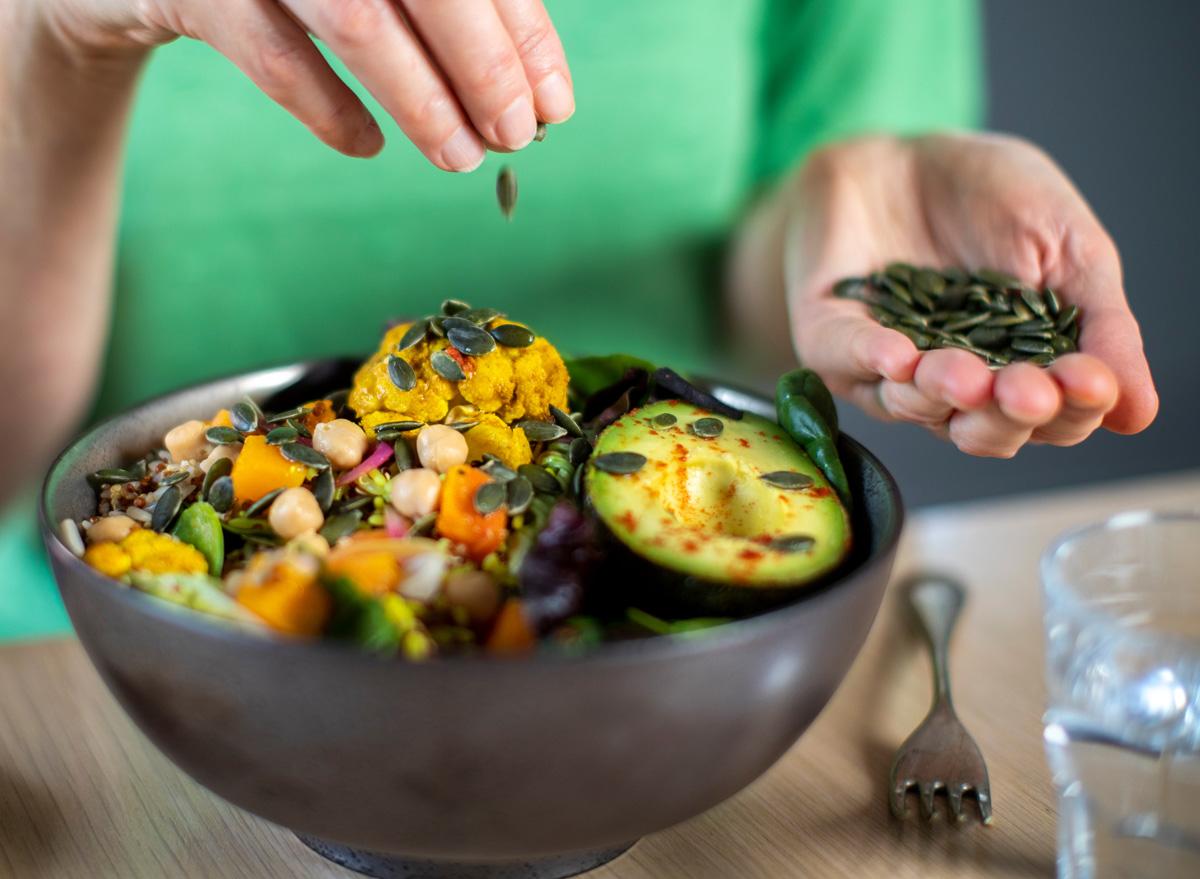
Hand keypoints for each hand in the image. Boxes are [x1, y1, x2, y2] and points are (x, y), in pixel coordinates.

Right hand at [40, 0, 574, 168]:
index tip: (556, 106)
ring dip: (420, 96)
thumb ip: (444, 9)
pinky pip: (267, 49)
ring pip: (356, 16)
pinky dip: (324, 104)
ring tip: (460, 158)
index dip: (524, 34)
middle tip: (516, 137)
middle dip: (485, 66)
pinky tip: (366, 146)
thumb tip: (534, 91)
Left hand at [783, 132, 1156, 456]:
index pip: (1052, 416)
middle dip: (1007, 413)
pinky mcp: (831, 339)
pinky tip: (898, 354)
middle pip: (984, 430)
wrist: (903, 151)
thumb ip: (1101, 322)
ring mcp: (888, 369)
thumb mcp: (1068, 246)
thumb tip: (1139, 411)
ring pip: (915, 407)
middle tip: (1028, 391)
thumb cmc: (991, 197)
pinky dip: (871, 359)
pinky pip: (846, 362)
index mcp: (1020, 370)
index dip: (1072, 407)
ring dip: (942, 393)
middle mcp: (954, 386)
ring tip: (964, 373)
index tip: (1090, 381)